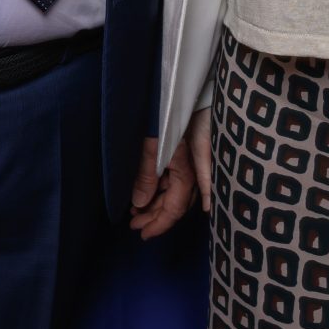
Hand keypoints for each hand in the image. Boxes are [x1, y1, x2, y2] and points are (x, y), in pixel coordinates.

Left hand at [128, 110, 211, 240]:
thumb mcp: (152, 146)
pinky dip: (159, 189)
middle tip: (134, 225)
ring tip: (135, 209)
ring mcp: (190, 165)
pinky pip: (173, 180)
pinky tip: (147, 191)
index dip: (159, 225)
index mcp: (187, 174)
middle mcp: (193, 173)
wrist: (177, 92)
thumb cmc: (165, 117)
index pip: (173, 210)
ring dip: (155, 203)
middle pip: (175, 204)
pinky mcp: (184, 156)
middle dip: (155, 217)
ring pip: (174, 193)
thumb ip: (146, 176)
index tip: (143, 235)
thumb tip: (140, 203)